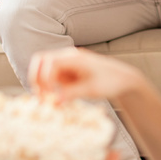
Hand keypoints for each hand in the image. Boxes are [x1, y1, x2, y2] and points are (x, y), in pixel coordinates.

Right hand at [28, 48, 151, 104]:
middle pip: (41, 60)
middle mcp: (68, 57)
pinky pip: (53, 77)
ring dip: (44, 84)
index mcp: (75, 58)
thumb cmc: (111, 82)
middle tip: (40, 96)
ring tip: (50, 100)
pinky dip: (51, 87)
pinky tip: (59, 99)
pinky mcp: (68, 72)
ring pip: (45, 70)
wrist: (123, 80)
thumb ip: (71, 94)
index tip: (49, 95)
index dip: (44, 78)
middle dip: (37, 78)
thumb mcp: (91, 90)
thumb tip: (53, 102)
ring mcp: (67, 63)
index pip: (49, 62)